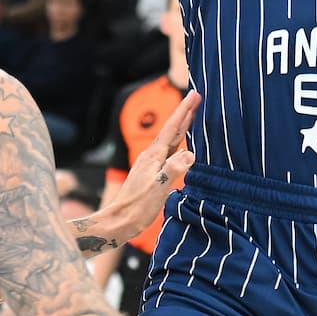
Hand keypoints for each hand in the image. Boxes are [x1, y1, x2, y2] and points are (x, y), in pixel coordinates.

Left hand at [88, 90, 199, 242]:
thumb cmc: (137, 207)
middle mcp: (152, 156)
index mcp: (154, 156)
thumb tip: (190, 154)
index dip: (185, 111)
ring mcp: (151, 164)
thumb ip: (173, 170)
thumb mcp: (158, 189)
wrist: (119, 221)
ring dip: (182, 127)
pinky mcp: (151, 173)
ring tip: (192, 116)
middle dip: (185, 113)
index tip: (195, 94)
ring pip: (171, 140)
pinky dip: (179, 143)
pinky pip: (170, 152)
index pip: (173, 128)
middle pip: (172, 130)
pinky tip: (183, 147)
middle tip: (197, 97)